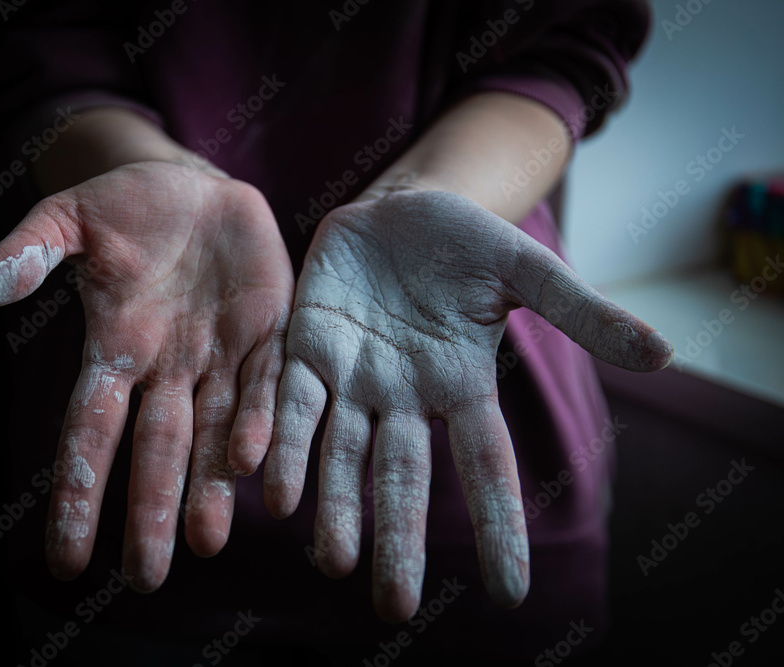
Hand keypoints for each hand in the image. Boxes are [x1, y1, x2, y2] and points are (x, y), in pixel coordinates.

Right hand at [0, 162, 293, 589]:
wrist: (197, 189)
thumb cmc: (125, 211)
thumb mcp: (69, 219)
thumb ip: (31, 250)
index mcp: (118, 350)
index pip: (91, 432)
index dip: (79, 490)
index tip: (66, 558)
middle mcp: (170, 369)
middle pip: (158, 450)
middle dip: (151, 510)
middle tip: (146, 577)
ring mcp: (222, 356)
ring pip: (215, 432)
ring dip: (212, 486)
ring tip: (207, 542)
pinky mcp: (271, 332)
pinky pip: (267, 383)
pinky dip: (260, 421)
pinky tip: (256, 464)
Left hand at [263, 190, 671, 621]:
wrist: (398, 209)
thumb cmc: (467, 243)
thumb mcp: (526, 270)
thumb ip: (581, 312)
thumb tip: (669, 356)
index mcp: (462, 386)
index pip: (486, 467)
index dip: (498, 526)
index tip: (511, 592)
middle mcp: (405, 398)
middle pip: (403, 477)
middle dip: (397, 537)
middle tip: (394, 606)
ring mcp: (353, 378)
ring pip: (341, 453)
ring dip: (335, 506)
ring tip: (333, 560)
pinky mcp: (307, 349)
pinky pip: (292, 401)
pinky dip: (282, 442)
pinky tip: (271, 488)